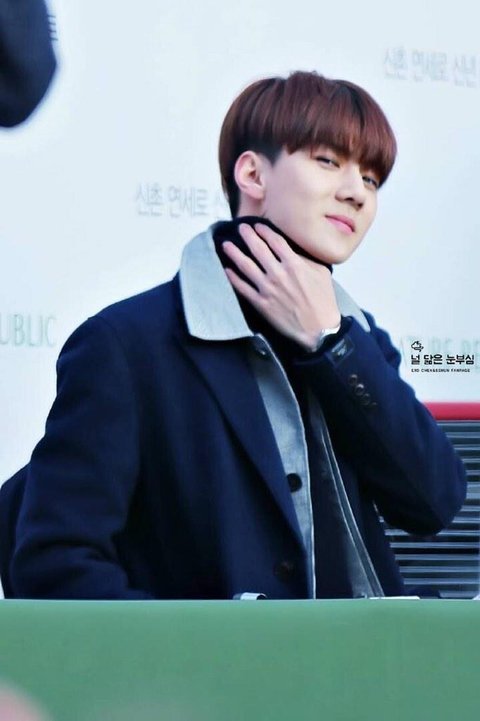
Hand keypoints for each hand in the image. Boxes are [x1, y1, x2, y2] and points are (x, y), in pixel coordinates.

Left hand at [222, 223, 340, 350]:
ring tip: (226, 245)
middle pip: (257, 248)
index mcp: (294, 264)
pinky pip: (243, 288)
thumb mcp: (321, 273)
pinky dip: (233, 278)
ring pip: (246, 266)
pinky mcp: (261, 303)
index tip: (257, 226)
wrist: (318, 328)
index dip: (264, 231)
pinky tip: (227, 270)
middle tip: (240, 227)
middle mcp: (278, 273)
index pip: (274, 241)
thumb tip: (292, 250)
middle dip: (247, 235)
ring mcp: (267, 288)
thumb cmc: (323, 300)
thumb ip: (305, 259)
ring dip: (234, 253)